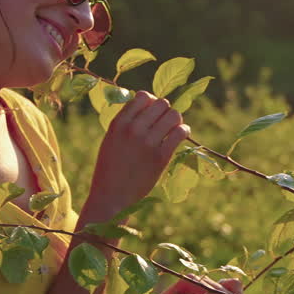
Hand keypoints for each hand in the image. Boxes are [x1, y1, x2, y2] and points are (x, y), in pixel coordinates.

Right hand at [82, 91, 189, 224]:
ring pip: (174, 115)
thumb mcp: (111, 139)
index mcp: (119, 123)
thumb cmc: (110, 168)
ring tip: (173, 128)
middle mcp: (133, 129)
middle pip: (161, 103)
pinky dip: (183, 131)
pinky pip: (180, 132)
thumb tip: (147, 104)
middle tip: (164, 122)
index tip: (152, 113)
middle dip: (165, 111)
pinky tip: (180, 135)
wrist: (111, 196)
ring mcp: (148, 142)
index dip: (151, 102)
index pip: (143, 97)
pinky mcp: (161, 157)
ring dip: (176, 120)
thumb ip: (126, 122)